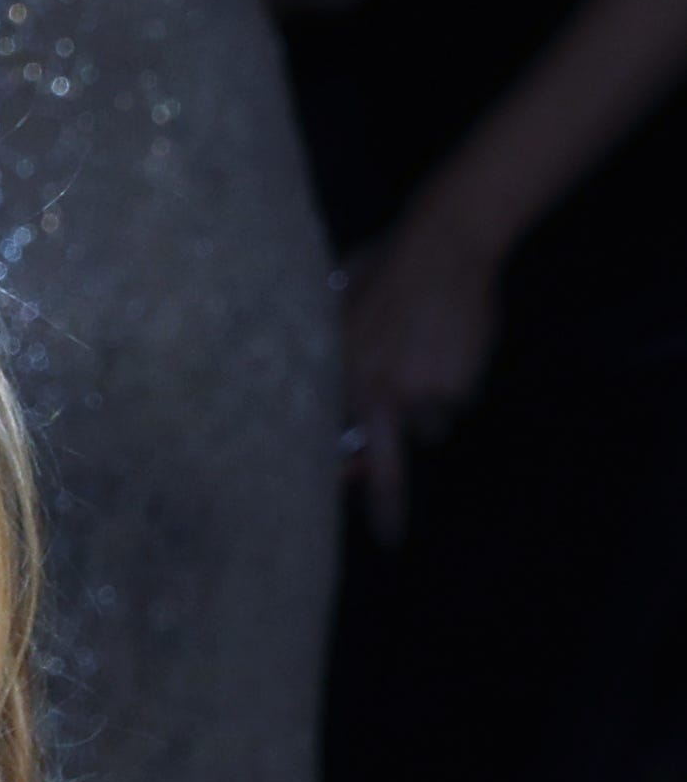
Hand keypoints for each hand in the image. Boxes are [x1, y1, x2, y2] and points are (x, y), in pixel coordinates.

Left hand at [340, 200, 503, 543]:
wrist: (444, 243)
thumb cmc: (384, 270)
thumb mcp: (339, 310)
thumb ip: (330, 354)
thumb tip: (322, 395)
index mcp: (341, 377)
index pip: (334, 441)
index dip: (339, 471)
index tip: (328, 505)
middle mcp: (377, 392)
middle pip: (385, 465)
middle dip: (387, 504)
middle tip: (391, 539)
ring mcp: (421, 392)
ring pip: (429, 426)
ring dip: (428, 407)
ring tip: (427, 358)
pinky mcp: (458, 385)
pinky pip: (456, 403)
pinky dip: (455, 386)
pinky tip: (450, 346)